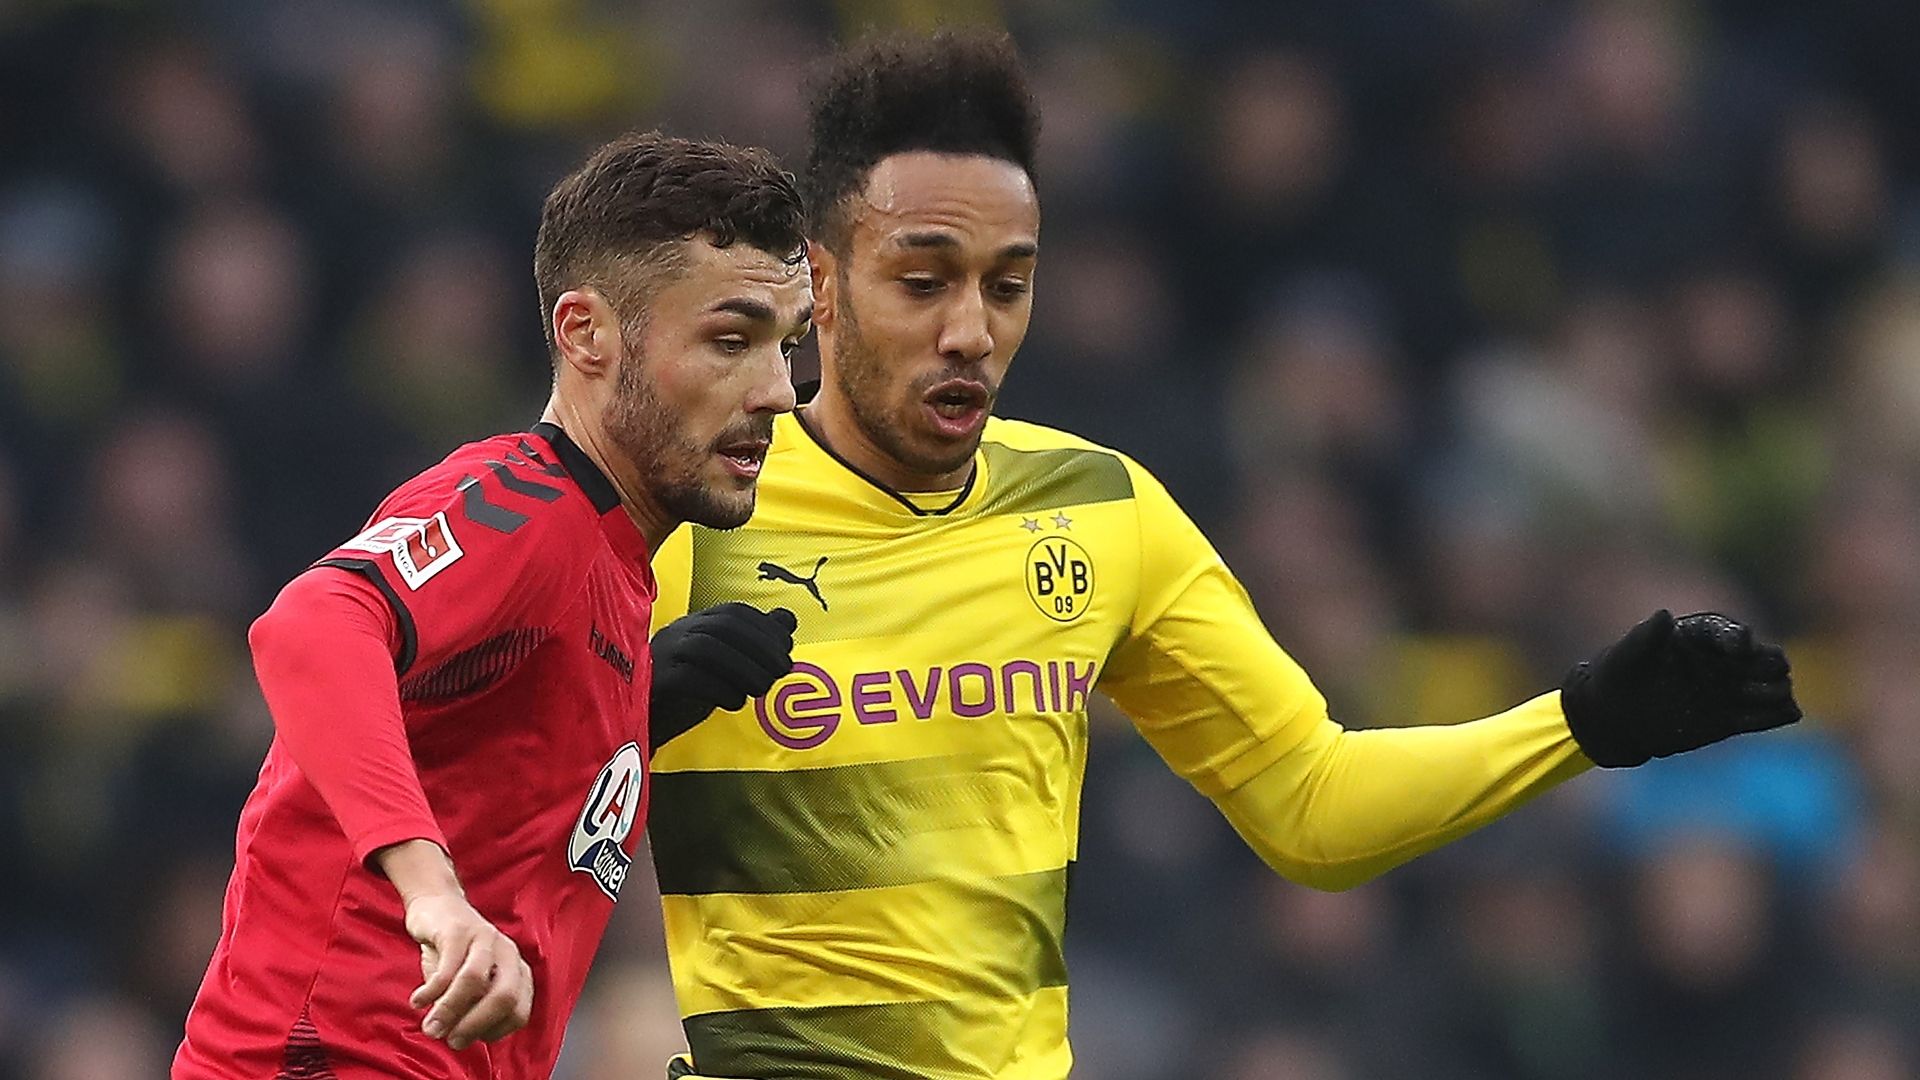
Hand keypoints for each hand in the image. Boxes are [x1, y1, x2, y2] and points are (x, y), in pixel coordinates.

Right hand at [404, 892, 534, 1050]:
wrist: (437, 906)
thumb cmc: (455, 953)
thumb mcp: (468, 983)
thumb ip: (471, 1008)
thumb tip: (460, 1039)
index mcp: (517, 971)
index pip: (519, 1012)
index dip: (494, 1032)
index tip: (469, 1039)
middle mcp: (508, 954)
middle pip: (504, 997)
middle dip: (475, 1025)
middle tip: (451, 1040)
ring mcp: (485, 938)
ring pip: (474, 981)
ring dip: (450, 1010)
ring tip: (431, 1027)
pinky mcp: (458, 930)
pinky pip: (448, 965)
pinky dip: (432, 990)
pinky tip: (418, 1001)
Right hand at [649, 604, 797, 751]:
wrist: (644, 723)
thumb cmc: (687, 692)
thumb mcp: (726, 665)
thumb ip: (755, 642)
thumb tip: (787, 619)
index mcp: (696, 625)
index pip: (735, 612)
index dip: (766, 628)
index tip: (787, 649)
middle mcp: (678, 633)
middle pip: (724, 625)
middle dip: (761, 646)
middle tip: (781, 671)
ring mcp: (663, 656)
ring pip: (706, 648)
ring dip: (744, 668)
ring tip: (761, 689)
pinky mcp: (653, 683)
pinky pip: (687, 677)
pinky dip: (719, 688)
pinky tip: (734, 702)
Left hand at [1561, 609, 1801, 767]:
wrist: (1613, 718)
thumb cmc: (1617, 677)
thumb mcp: (1626, 656)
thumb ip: (1645, 636)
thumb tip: (1664, 614)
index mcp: (1696, 637)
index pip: (1727, 632)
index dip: (1736, 638)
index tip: (1740, 646)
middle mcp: (1720, 661)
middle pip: (1761, 657)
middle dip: (1767, 663)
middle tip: (1766, 673)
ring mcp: (1728, 690)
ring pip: (1770, 686)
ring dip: (1775, 690)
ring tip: (1772, 695)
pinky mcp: (1731, 720)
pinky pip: (1765, 716)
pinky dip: (1778, 714)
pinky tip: (1789, 712)